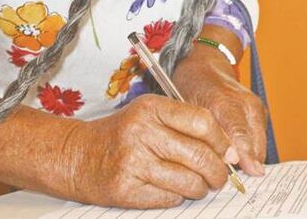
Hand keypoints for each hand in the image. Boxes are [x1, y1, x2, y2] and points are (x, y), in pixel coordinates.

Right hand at [66, 94, 233, 207]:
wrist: (77, 155)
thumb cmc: (120, 135)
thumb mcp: (148, 116)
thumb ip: (185, 125)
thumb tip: (229, 150)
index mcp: (151, 108)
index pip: (202, 122)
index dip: (222, 142)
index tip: (229, 153)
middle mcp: (142, 132)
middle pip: (200, 155)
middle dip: (218, 172)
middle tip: (219, 177)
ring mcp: (133, 161)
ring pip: (189, 182)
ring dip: (200, 188)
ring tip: (197, 185)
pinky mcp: (127, 189)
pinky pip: (170, 198)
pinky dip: (178, 197)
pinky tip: (171, 189)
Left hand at [173, 38, 266, 176]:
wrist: (206, 66)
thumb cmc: (193, 87)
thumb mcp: (188, 109)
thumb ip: (201, 134)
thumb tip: (215, 162)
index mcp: (223, 100)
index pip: (238, 133)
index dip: (243, 155)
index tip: (246, 173)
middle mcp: (244, 102)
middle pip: (253, 142)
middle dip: (245, 163)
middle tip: (234, 181)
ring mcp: (255, 106)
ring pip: (259, 143)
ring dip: (249, 159)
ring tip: (235, 172)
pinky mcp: (260, 111)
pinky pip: (259, 138)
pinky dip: (251, 150)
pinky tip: (237, 158)